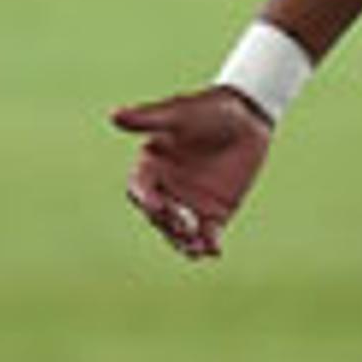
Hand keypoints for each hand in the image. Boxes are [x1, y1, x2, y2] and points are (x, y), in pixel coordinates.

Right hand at [111, 87, 272, 259]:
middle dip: (169, 223)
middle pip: (159, 215)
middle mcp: (166, 190)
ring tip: (194, 249)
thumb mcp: (179, 113)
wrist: (247, 117)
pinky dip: (208, 244)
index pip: (141, 189)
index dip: (147, 199)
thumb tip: (114, 116)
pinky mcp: (214, 215)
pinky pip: (207, 235)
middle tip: (185, 225)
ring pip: (179, 231)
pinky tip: (213, 250)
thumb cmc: (208, 110)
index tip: (158, 205)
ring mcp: (189, 204)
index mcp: (151, 167)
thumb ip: (149, 119)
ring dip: (184, 242)